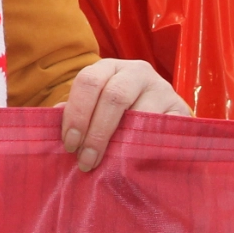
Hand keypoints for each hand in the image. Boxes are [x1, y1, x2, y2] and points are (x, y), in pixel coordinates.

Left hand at [61, 58, 190, 171]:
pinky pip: (164, 129)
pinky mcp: (181, 109)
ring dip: (122, 143)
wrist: (162, 115)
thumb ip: (76, 112)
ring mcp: (162, 88)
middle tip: (86, 160)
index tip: (70, 144)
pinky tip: (135, 162)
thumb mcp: (96, 106)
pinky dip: (148, 147)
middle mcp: (137, 71)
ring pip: (141, 113)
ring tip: (109, 165)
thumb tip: (52, 120)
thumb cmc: (119, 113)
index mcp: (109, 67)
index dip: (76, 113)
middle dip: (96, 132)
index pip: (88, 81)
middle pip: (114, 96)